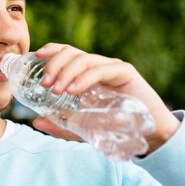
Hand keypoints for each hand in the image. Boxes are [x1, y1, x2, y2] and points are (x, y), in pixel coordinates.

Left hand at [34, 43, 180, 154]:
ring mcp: (112, 67)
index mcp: (87, 73)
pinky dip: (84, 78)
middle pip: (72, 52)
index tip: (35, 55)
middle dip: (54, 64)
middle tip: (44, 83)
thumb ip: (61, 124)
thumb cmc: (115, 127)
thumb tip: (36, 121)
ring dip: (66, 72)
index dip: (51, 50)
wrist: (148, 135)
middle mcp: (98, 66)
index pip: (67, 53)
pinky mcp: (125, 72)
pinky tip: (73, 90)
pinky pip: (100, 70)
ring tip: (55, 89)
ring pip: (84, 59)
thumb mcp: (82, 127)